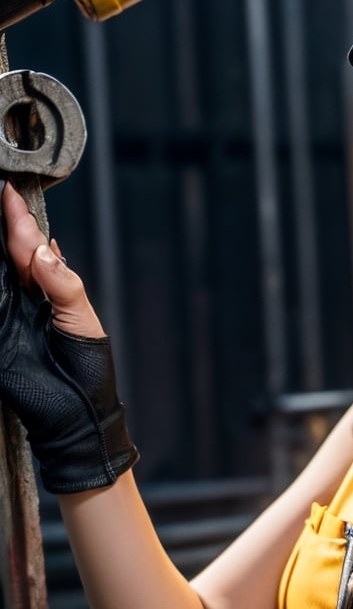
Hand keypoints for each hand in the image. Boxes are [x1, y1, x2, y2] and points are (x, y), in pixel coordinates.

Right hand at [0, 181, 137, 491]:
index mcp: (50, 288)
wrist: (78, 417)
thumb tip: (43, 250)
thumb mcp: (84, 322)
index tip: (7, 190)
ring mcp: (3, 316)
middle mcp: (22, 296)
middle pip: (2, 253)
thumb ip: (63, 285)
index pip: (29, 245)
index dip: (18, 218)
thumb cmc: (89, 371)